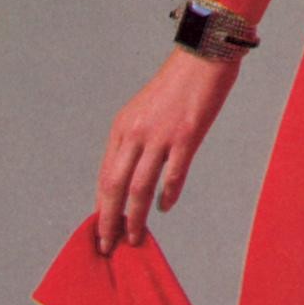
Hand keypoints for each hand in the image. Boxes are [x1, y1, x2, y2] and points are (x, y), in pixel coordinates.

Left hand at [94, 48, 241, 254]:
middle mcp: (135, 134)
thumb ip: (135, 143)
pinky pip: (172, 174)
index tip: (102, 229)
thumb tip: (130, 179)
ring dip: (136, 217)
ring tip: (136, 237)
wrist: (201, 58)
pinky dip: (167, 195)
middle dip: (110, 220)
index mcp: (122, 128)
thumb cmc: (175, 86)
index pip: (105, 176)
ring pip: (140, 187)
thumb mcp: (143, 112)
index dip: (102, 207)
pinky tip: (165, 207)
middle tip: (109, 246)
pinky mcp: (186, 137)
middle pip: (115, 186)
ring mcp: (160, 136)